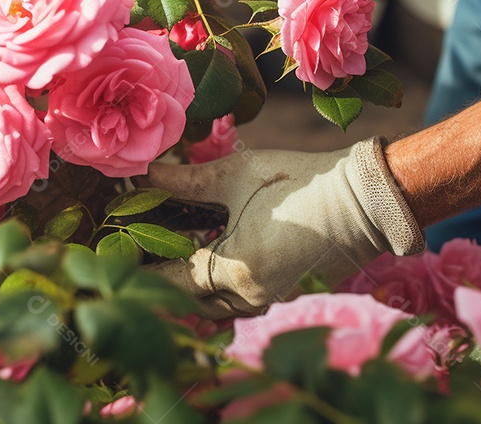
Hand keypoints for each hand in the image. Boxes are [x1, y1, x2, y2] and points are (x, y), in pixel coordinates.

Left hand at [144, 137, 423, 316]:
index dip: (138, 266)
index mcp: (233, 270)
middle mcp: (247, 297)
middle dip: (161, 278)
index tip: (115, 248)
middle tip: (136, 249)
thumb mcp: (238, 174)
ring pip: (212, 305)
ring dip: (189, 285)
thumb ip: (187, 180)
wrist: (365, 201)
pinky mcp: (281, 295)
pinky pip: (235, 301)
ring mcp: (267, 301)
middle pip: (187, 300)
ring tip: (168, 253)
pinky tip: (204, 256)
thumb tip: (144, 174)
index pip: (168, 281)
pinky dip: (215, 286)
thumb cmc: (300, 182)